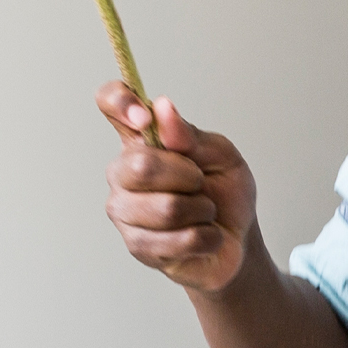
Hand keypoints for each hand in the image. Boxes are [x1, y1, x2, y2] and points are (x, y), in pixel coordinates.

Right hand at [99, 80, 254, 292]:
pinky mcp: (137, 245)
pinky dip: (205, 237)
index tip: (144, 118)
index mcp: (140, 139)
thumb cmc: (224, 191)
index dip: (120, 102)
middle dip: (189, 176)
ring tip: (204, 212)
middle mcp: (122, 172)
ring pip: (165, 208)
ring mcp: (124, 211)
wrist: (237, 238)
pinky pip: (177, 240)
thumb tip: (162, 109)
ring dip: (201, 210)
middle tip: (201, 183)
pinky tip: (204, 236)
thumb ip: (190, 135)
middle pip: (141, 165)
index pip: (110, 102)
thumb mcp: (221, 155)